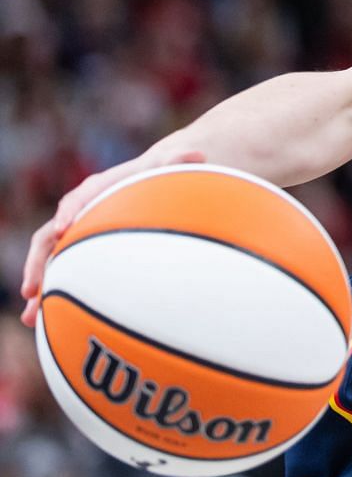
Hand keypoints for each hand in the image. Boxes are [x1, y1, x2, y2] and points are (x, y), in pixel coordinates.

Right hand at [20, 147, 204, 324]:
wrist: (154, 181)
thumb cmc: (161, 175)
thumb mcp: (169, 168)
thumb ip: (178, 163)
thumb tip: (196, 154)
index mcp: (97, 190)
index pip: (78, 199)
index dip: (69, 213)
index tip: (63, 230)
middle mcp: (78, 213)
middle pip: (49, 238)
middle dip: (39, 263)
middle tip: (31, 289)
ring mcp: (76, 234)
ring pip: (50, 262)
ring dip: (39, 287)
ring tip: (29, 317)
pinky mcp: (81, 252)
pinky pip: (63, 275)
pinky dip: (53, 296)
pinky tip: (43, 322)